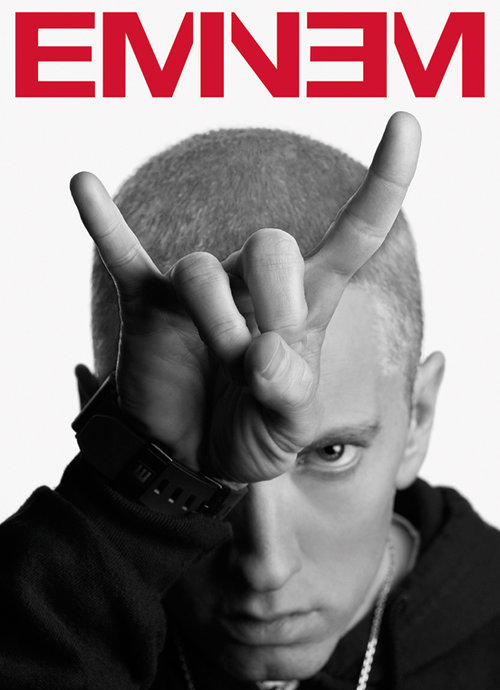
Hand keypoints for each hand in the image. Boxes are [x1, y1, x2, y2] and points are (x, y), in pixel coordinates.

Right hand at [70, 112, 420, 483]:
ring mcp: (199, 289)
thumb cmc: (250, 434)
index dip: (383, 183)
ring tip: (219, 365)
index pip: (355, 235)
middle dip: (274, 301)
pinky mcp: (149, 302)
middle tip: (258, 360)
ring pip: (202, 267)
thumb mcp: (288, 429)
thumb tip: (262, 352)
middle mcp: (256, 283)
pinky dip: (103, 223)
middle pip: (273, 242)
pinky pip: (122, 252)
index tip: (406, 121)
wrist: (189, 457)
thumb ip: (289, 394)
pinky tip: (83, 185)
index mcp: (309, 305)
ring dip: (214, 321)